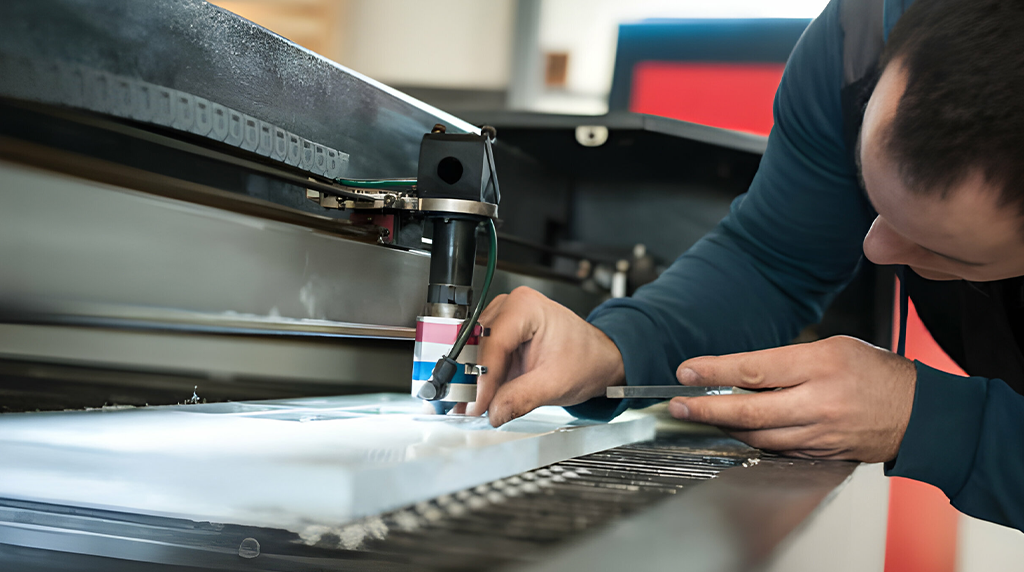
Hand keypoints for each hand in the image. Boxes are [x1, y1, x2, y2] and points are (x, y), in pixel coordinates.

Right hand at [467, 286, 624, 425]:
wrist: (598, 359)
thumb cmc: (585, 359)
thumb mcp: (555, 383)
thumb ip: (521, 398)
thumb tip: (493, 412)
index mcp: (525, 307)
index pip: (493, 343)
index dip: (482, 377)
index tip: (478, 404)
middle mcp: (509, 307)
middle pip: (477, 344)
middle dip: (471, 379)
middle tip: (465, 406)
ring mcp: (502, 319)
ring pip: (473, 351)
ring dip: (471, 380)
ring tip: (470, 405)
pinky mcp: (500, 335)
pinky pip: (480, 356)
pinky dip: (478, 379)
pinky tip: (475, 397)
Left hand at [668, 336, 916, 462]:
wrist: (920, 414)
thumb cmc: (876, 373)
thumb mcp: (833, 348)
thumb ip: (786, 362)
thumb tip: (738, 372)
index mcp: (820, 365)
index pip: (754, 369)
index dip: (714, 372)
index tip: (686, 372)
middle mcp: (818, 402)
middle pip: (748, 411)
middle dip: (706, 409)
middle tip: (678, 405)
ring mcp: (820, 434)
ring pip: (758, 436)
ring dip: (724, 427)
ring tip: (700, 416)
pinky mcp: (822, 455)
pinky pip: (777, 450)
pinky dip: (753, 440)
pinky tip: (736, 431)